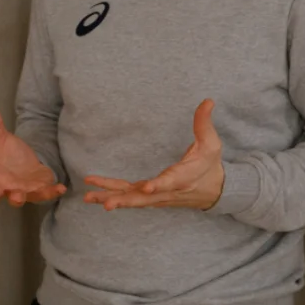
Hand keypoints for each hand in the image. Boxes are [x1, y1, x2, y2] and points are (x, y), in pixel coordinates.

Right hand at [0, 105, 66, 208]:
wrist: (28, 165)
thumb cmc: (9, 155)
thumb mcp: (2, 139)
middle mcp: (2, 185)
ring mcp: (19, 190)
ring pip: (16, 197)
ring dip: (16, 198)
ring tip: (16, 197)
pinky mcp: (36, 192)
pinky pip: (44, 193)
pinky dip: (51, 192)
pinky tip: (60, 188)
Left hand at [84, 99, 224, 210]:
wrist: (215, 192)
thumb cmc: (211, 165)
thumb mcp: (212, 144)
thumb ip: (204, 123)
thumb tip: (208, 101)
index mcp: (183, 178)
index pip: (170, 183)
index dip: (158, 186)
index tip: (147, 188)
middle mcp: (167, 191)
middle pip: (144, 198)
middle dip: (124, 200)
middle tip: (107, 204)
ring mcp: (156, 196)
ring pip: (132, 199)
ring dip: (111, 198)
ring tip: (89, 197)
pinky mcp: (149, 197)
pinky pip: (128, 197)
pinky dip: (111, 195)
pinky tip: (93, 194)